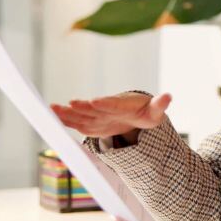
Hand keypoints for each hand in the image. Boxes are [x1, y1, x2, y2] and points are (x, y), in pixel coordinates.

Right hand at [51, 92, 170, 137]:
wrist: (135, 114)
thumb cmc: (146, 112)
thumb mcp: (155, 111)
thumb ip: (160, 104)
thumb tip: (168, 96)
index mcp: (123, 104)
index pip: (114, 103)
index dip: (105, 103)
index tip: (95, 101)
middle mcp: (107, 107)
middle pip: (94, 108)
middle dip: (82, 106)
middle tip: (70, 103)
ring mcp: (98, 115)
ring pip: (82, 114)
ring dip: (68, 112)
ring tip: (51, 108)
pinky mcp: (91, 123)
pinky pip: (77, 122)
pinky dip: (66, 120)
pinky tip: (51, 118)